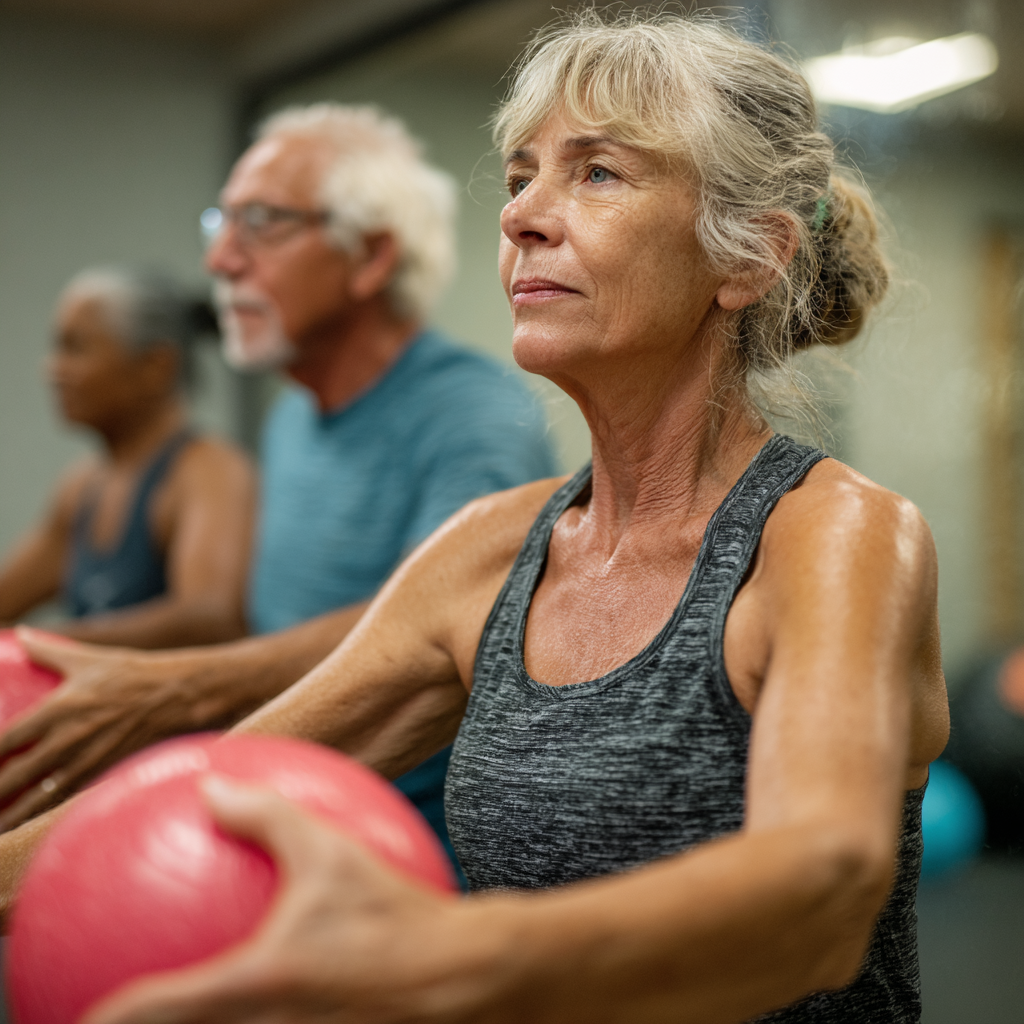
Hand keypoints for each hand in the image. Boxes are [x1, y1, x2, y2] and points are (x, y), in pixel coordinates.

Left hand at [0, 629, 222, 829]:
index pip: (4, 740)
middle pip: (14, 776)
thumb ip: (48, 651)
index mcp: (57, 709)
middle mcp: (67, 739)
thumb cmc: (132, 673)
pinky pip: (65, 801)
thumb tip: (19, 635)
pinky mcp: (103, 774)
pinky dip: (42, 816)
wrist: (178, 695)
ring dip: (11, 815)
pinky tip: (27, 827)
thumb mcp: (88, 658)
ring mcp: (85, 761)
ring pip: (37, 798)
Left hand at [84, 777, 488, 1023]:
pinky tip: (261, 1007)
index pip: (156, 1012)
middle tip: (114, 1013)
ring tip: (181, 1014)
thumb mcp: (331, 852)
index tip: (73, 1014)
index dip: (107, 1019)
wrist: (463, 975)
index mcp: (255, 985)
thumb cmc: (395, 912)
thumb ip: (266, 816)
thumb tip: (210, 784)